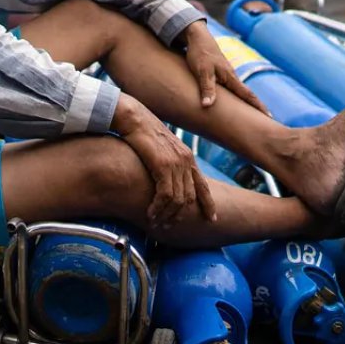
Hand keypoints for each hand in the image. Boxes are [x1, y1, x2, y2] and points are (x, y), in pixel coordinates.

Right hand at [113, 96, 215, 223]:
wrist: (132, 117)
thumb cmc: (142, 131)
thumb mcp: (162, 147)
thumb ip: (168, 161)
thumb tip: (165, 176)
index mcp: (187, 157)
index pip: (203, 185)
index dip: (208, 204)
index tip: (212, 219)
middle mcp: (185, 161)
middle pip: (190, 197)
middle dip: (181, 215)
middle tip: (170, 226)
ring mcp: (175, 163)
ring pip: (178, 199)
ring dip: (167, 215)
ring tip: (157, 223)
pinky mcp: (163, 165)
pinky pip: (165, 195)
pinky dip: (159, 208)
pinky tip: (151, 213)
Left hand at [181, 21, 268, 113]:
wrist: (197, 37)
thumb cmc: (200, 53)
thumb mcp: (202, 71)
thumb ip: (206, 88)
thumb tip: (207, 105)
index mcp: (230, 77)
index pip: (247, 95)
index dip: (258, 106)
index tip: (270, 116)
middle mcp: (231, 77)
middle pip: (247, 95)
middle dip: (256, 107)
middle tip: (268, 120)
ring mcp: (226, 75)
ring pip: (239, 92)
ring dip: (246, 102)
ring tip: (253, 115)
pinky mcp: (220, 74)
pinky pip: (231, 88)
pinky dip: (236, 96)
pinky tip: (234, 101)